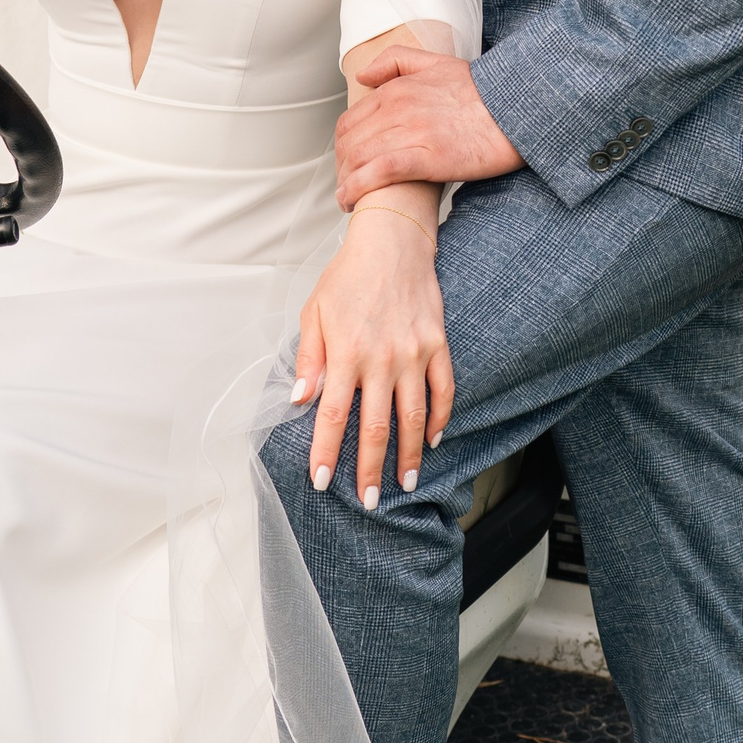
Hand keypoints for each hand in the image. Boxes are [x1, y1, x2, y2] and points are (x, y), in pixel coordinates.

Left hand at [293, 199, 451, 505]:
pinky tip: (432, 441)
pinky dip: (440, 419)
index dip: (327, 453)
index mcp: (346, 353)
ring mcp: (414, 354)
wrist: (393, 242)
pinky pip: (443, 391)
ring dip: (408, 455)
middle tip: (369, 501)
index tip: (322, 482)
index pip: (333, 416)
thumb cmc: (347, 278)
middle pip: (376, 427)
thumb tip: (299, 401)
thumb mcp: (315, 313)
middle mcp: (381, 358)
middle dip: (371, 469)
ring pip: (413, 417)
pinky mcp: (438, 345)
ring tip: (404, 484)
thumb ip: (309, 359)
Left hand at [334, 48, 522, 210]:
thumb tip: (363, 75)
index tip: (347, 164)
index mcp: (397, 89)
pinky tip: (352, 201)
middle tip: (346, 186)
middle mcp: (398, 108)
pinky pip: (380, 173)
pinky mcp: (427, 158)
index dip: (343, 146)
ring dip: (345, 183)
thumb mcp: (436, 63)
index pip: (350, 121)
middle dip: (341, 168)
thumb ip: (396, 62)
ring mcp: (411, 133)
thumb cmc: (483, 92)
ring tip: (346, 199)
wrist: (517, 109)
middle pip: (349, 142)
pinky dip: (359, 188)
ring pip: (359, 158)